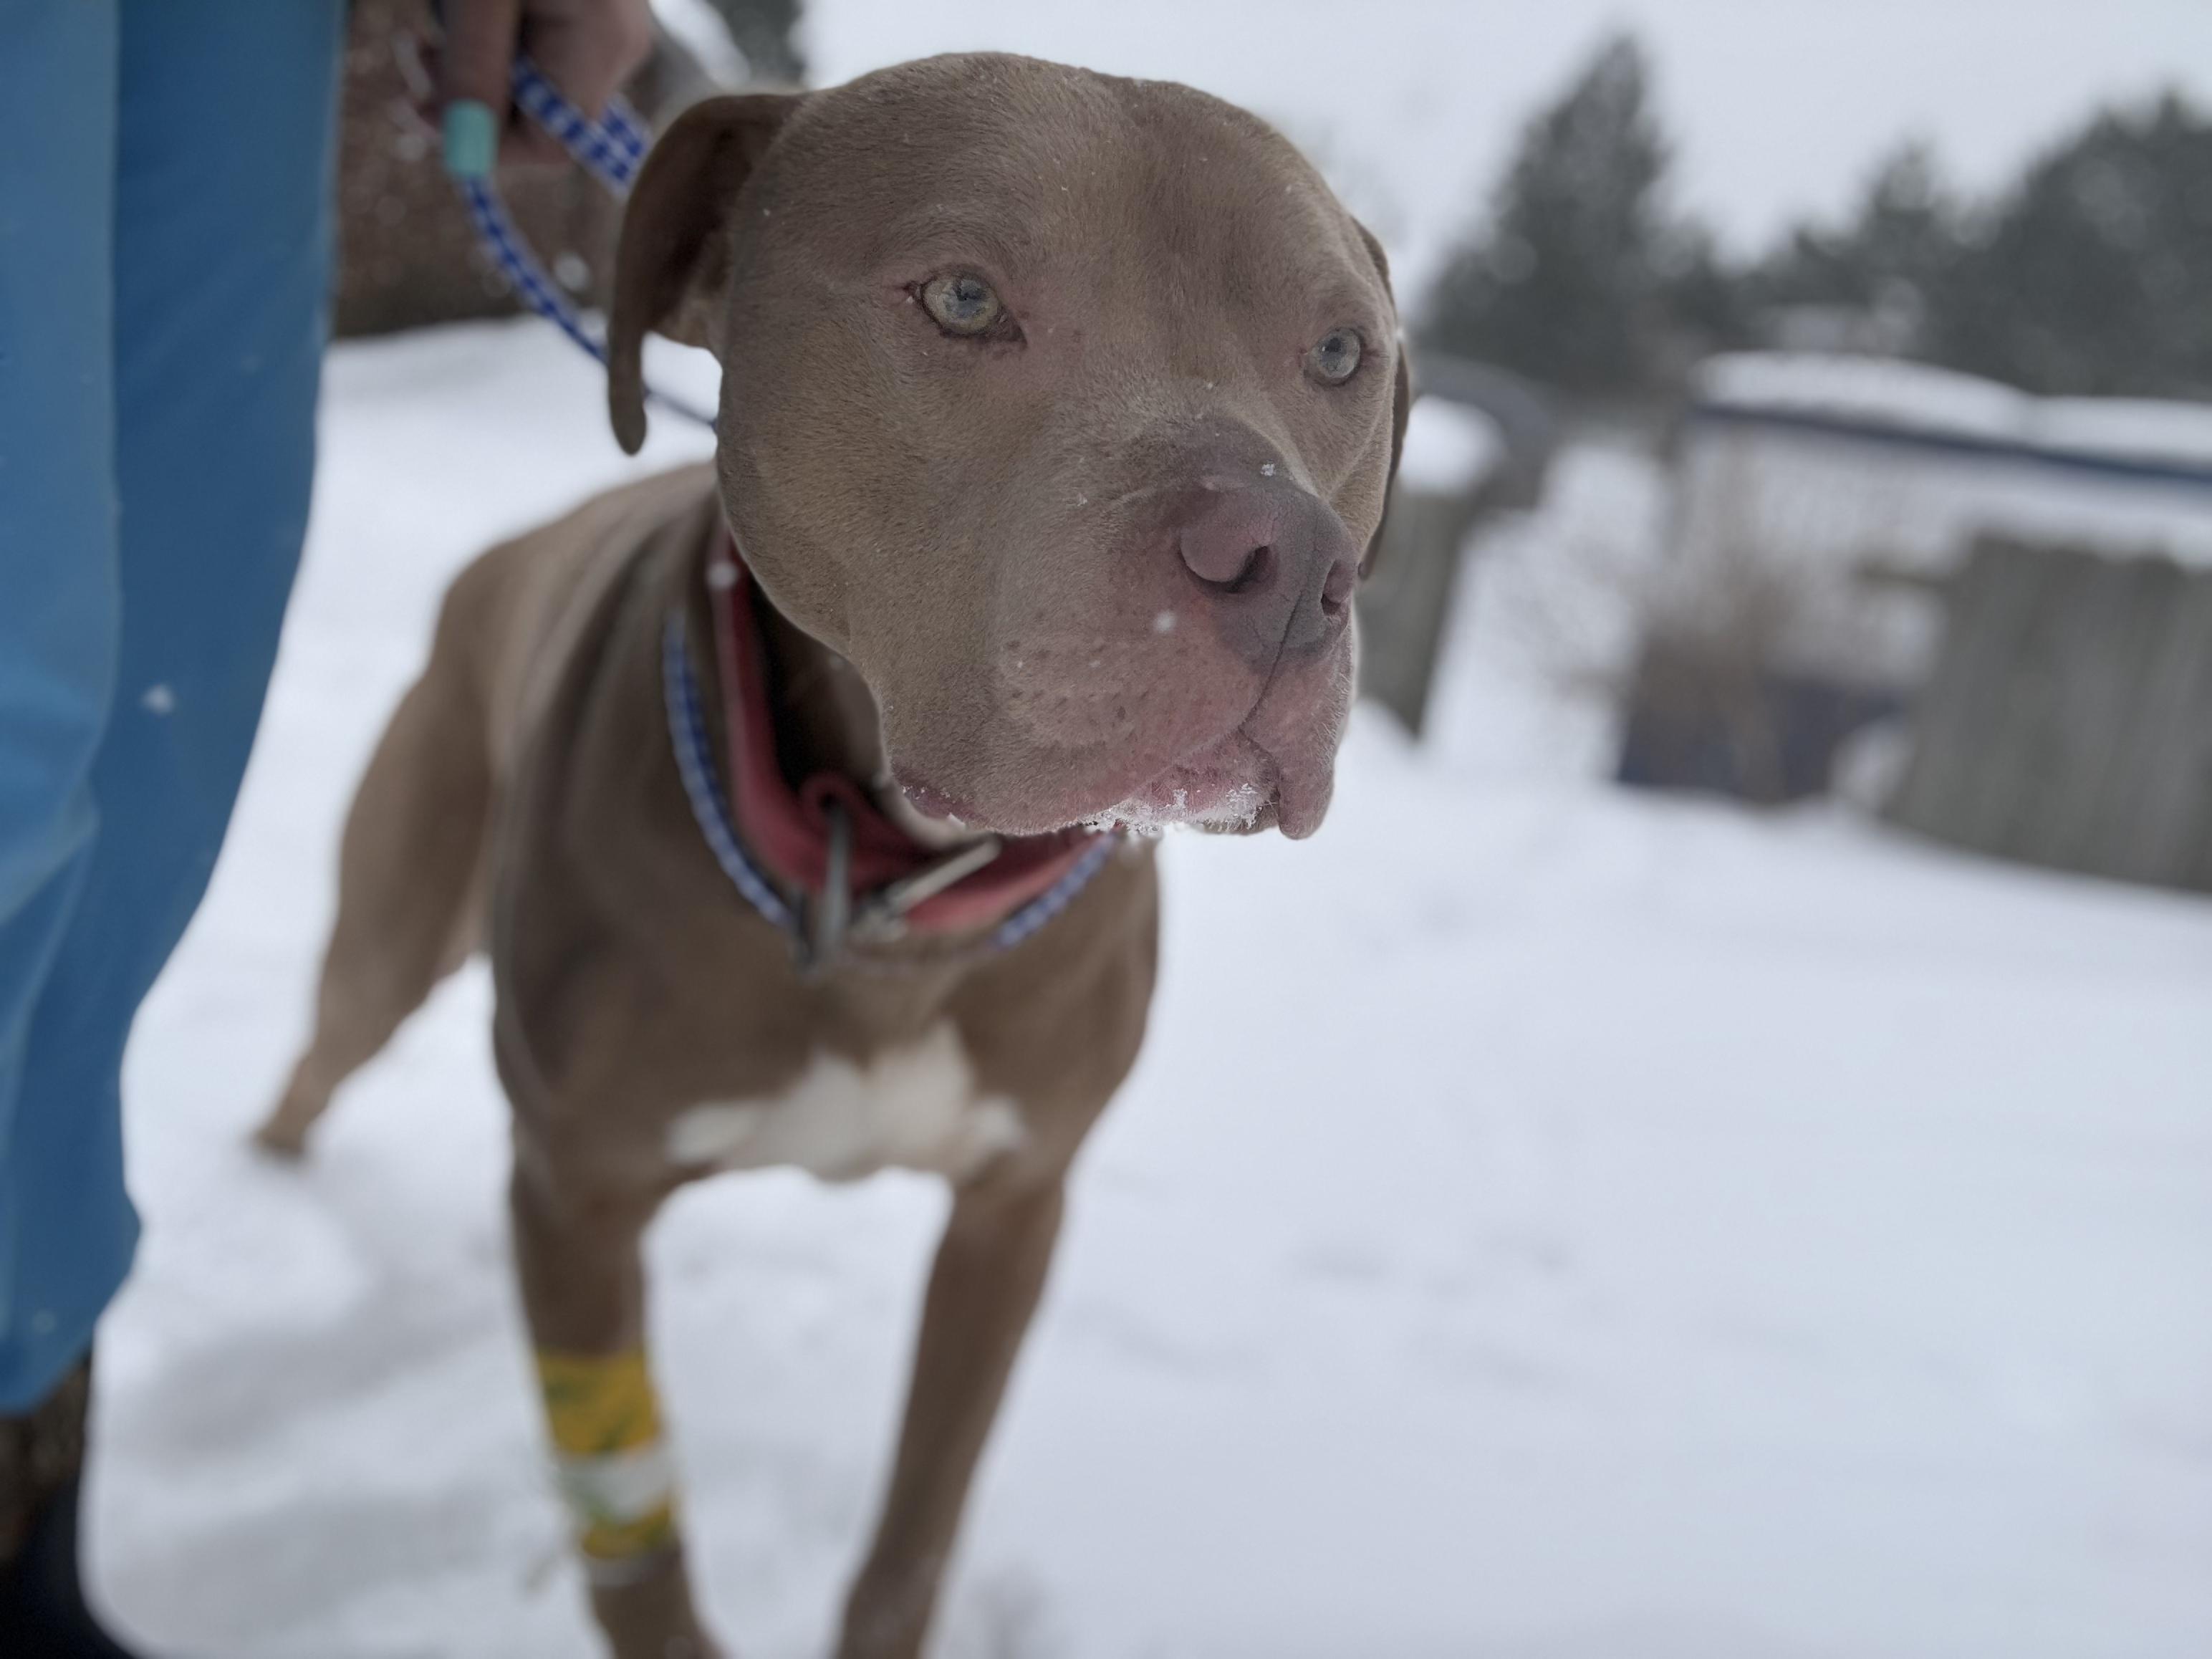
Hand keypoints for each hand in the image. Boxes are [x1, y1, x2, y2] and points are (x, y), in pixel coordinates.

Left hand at [437, 0, 656, 176]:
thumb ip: (473, 71)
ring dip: (485, 62)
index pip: (547, 146)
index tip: (422, 107)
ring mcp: (617, 30)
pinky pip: (549, 48)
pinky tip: (485, 6)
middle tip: (423, 54)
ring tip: (454, 10)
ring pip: (540, 82)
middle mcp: (621, 49)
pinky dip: (505, 39)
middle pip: (543, 116)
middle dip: (476, 96)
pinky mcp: (601, 12)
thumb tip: (460, 154)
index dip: (484, 142)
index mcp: (600, 47)